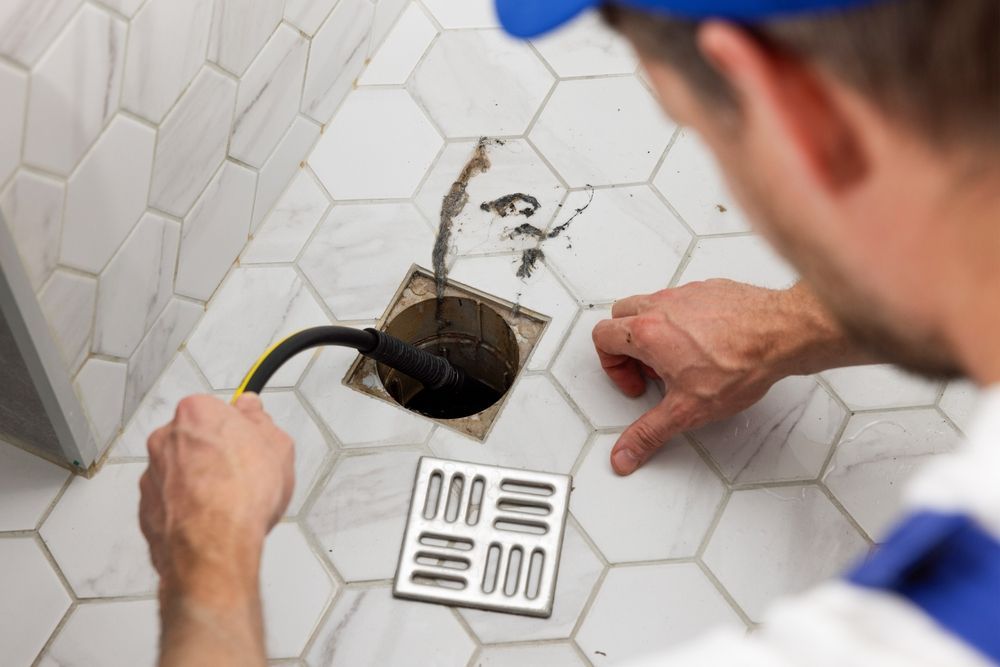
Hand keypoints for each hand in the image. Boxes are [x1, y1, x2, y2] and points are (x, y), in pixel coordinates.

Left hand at [140, 394, 293, 589]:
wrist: (213, 546)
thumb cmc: (241, 497)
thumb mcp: (278, 447)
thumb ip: (261, 421)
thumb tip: (253, 412)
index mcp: (196, 412)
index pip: (219, 409)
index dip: (239, 428)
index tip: (250, 440)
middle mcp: (165, 439)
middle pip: (195, 439)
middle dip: (216, 453)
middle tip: (243, 473)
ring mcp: (152, 474)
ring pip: (180, 471)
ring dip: (200, 482)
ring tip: (229, 503)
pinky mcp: (146, 508)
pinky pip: (170, 501)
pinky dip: (186, 508)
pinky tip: (212, 520)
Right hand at [592, 279, 863, 474]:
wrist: (782, 334)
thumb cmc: (741, 363)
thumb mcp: (687, 410)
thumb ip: (649, 434)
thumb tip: (625, 453)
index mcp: (646, 332)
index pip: (602, 337)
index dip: (612, 366)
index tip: (637, 383)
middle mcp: (662, 307)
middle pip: (620, 316)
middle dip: (627, 345)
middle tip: (650, 370)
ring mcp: (685, 294)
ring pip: (651, 305)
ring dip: (653, 331)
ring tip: (677, 359)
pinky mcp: (709, 289)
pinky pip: (682, 300)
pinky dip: (683, 320)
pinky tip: (705, 344)